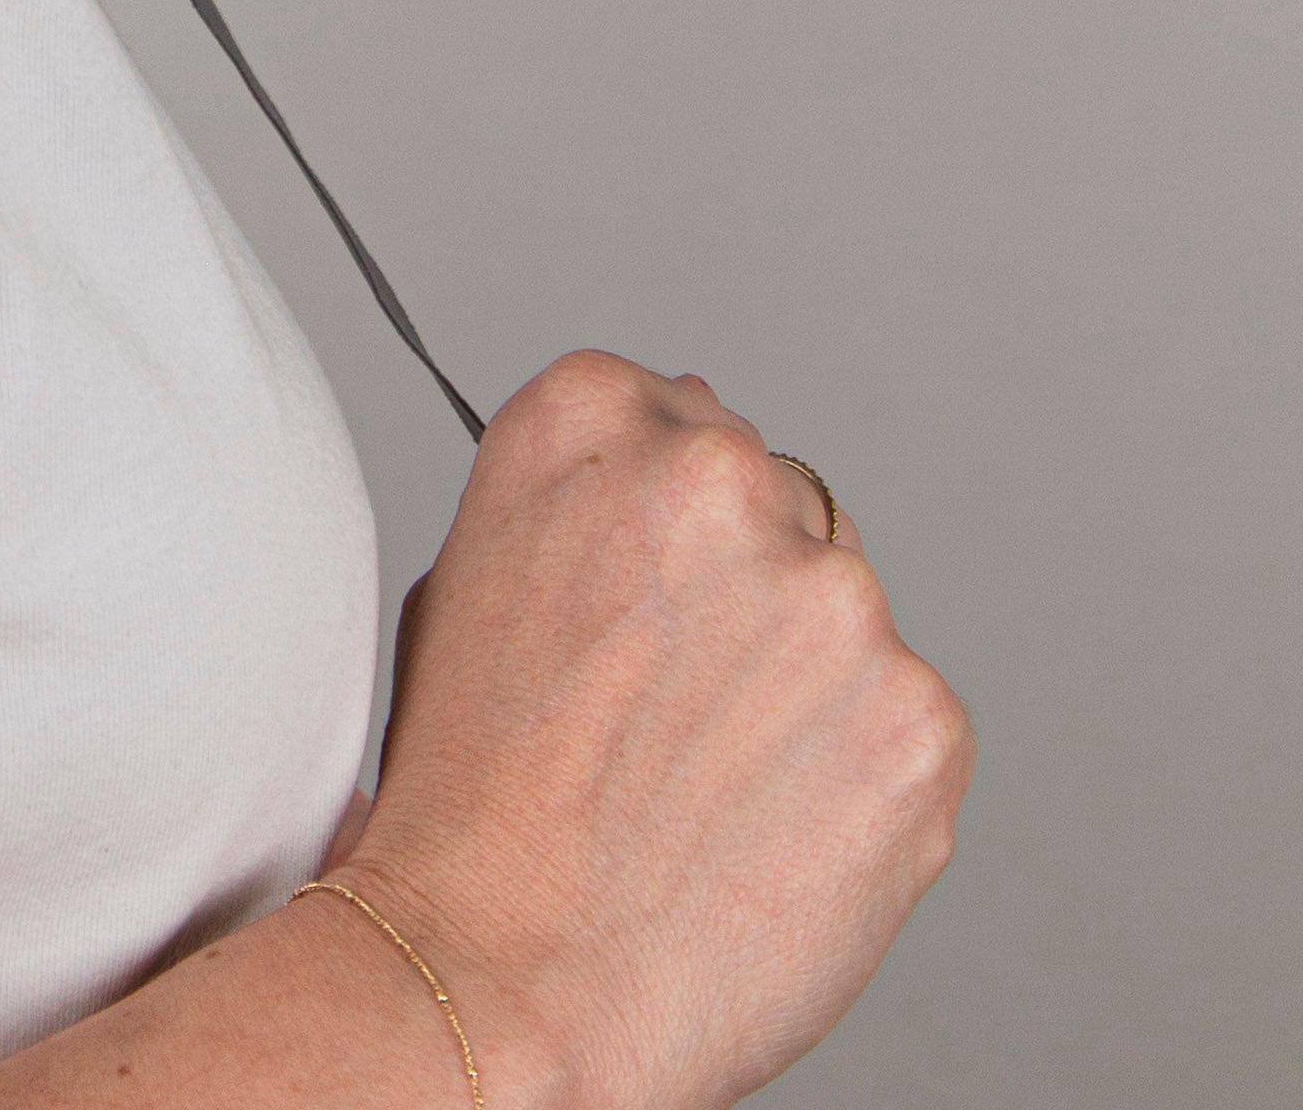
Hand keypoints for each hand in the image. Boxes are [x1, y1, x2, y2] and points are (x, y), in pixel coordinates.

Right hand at [339, 352, 969, 1109]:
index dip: (670, 535)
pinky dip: (860, 783)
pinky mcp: (918, 716)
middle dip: (749, 602)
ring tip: (709, 795)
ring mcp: (831, 594)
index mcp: (591, 415)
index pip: (685, 421)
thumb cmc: (474, 805)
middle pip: (782, 509)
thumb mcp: (474, 578)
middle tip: (676, 719)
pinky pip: (906, 727)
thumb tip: (679, 480)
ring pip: (847, 624)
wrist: (509, 977)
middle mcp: (719, 474)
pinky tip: (769, 837)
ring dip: (804, 693)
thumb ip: (591, 501)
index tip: (653, 599)